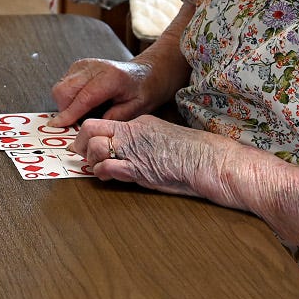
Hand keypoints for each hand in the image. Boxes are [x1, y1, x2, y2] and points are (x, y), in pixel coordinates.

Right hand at [49, 58, 164, 125]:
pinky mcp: (78, 66)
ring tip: (83, 113)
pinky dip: (67, 97)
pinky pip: (63, 84)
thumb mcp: (136, 109)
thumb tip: (92, 127)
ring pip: (60, 87)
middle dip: (64, 110)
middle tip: (75, 123)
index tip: (59, 125)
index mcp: (111, 77)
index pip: (84, 97)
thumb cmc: (142, 91)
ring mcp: (84, 65)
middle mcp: (94, 67)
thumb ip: (115, 118)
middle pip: (65, 89)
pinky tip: (82, 103)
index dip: (70, 113)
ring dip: (65, 104)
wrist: (145, 73)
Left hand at [75, 115, 248, 208]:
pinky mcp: (139, 168)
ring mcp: (136, 149)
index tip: (85, 144)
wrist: (216, 162)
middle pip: (91, 128)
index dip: (90, 134)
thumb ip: (146, 143)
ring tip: (99, 168)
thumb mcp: (167, 140)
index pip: (105, 121)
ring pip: (95, 146)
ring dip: (91, 160)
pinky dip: (102, 172)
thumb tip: (130, 152)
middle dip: (81, 143)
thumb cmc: (199, 155)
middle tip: (82, 156)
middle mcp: (135, 132)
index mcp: (142, 122)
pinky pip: (108, 167)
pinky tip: (108, 176)